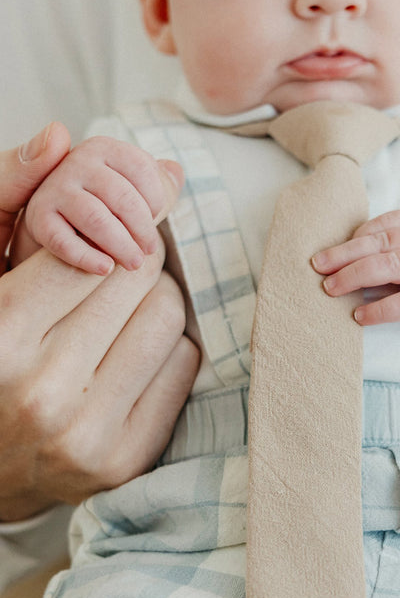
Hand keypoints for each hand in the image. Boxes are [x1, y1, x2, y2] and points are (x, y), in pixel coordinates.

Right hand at [0, 128, 198, 520]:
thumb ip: (6, 197)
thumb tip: (59, 136)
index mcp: (0, 335)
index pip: (93, 248)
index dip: (104, 233)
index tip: (103, 239)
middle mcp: (43, 388)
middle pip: (138, 278)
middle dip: (130, 263)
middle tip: (111, 274)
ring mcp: (88, 432)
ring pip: (167, 317)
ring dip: (151, 302)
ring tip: (116, 315)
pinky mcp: (124, 460)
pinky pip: (182, 366)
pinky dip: (166, 347)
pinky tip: (128, 355)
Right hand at [22, 135, 171, 274]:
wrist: (58, 214)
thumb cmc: (104, 199)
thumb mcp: (129, 183)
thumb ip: (156, 179)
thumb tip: (176, 172)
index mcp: (103, 148)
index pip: (140, 167)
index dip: (155, 198)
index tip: (156, 217)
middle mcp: (75, 161)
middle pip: (122, 197)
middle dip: (142, 229)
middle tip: (148, 251)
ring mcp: (54, 188)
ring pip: (96, 219)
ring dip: (121, 246)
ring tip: (134, 263)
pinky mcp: (39, 217)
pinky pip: (64, 241)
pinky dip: (87, 258)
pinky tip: (105, 269)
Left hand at [312, 209, 399, 345]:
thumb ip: (397, 251)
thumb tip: (346, 260)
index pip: (385, 222)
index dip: (354, 237)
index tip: (330, 253)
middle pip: (382, 242)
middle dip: (345, 255)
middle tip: (318, 267)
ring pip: (391, 265)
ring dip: (355, 277)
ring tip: (331, 289)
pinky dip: (381, 309)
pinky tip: (360, 316)